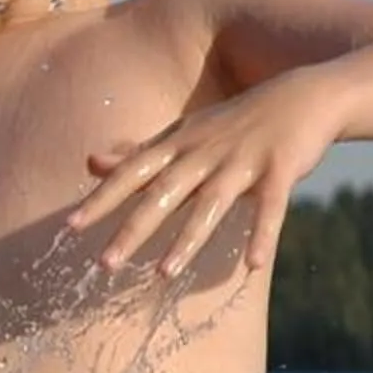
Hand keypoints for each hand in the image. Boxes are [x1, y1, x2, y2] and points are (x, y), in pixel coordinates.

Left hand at [66, 67, 338, 279]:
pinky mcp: (281, 170)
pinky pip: (271, 208)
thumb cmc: (234, 122)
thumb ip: (138, 154)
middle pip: (162, 194)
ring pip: (210, 204)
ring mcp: (243, 160)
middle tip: (104, 265)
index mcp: (178, 144)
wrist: (303, 96)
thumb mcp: (183, 133)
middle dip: (132, 229)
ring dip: (186, 241)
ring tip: (163, 276)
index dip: (100, 199)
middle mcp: (204, 152)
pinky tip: (251, 266)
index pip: (131, 173)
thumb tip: (89, 163)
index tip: (69, 228)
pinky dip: (262, 235)